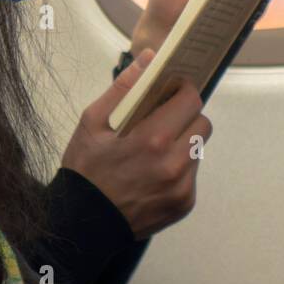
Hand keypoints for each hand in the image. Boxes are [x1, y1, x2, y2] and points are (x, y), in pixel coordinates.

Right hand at [61, 50, 211, 238]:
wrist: (82, 223)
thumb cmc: (85, 170)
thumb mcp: (93, 122)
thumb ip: (123, 87)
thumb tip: (149, 59)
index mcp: (153, 139)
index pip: (192, 100)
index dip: (183, 91)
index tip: (171, 93)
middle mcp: (174, 164)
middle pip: (202, 124)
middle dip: (185, 117)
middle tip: (162, 122)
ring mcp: (182, 186)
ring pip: (197, 149)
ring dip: (182, 143)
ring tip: (153, 151)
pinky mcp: (184, 203)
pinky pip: (191, 174)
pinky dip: (178, 169)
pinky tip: (152, 174)